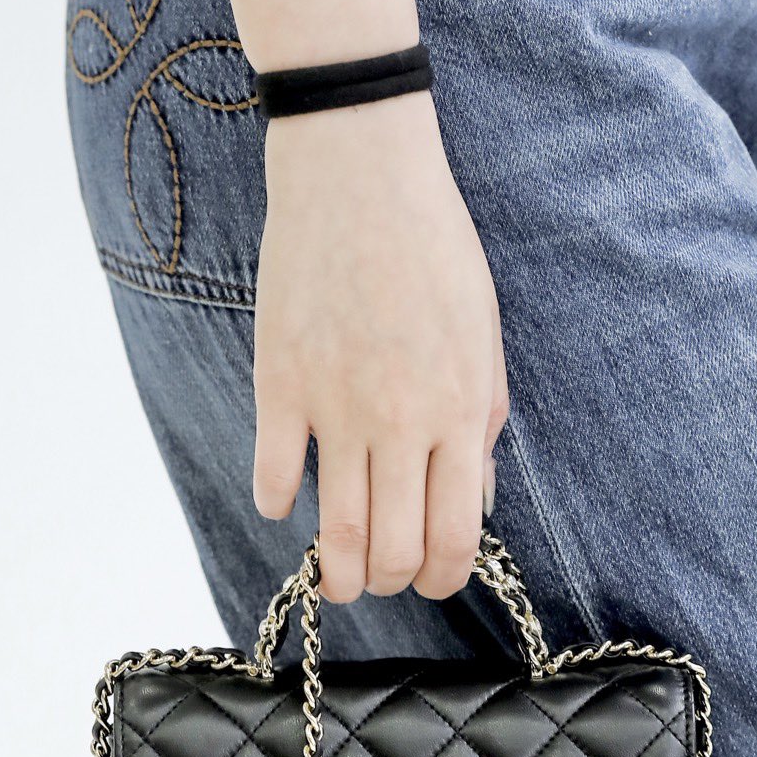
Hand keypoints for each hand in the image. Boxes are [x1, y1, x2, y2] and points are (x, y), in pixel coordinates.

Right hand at [252, 91, 508, 602]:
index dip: (444, 576)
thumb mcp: (482, 335)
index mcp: (459, 410)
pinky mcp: (279, 382)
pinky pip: (274, 473)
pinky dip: (277, 501)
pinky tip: (285, 499)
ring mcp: (335, 405)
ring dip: (337, 572)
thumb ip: (482, 422)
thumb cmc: (433, 249)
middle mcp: (399, 419)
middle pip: (394, 548)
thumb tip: (474, 500)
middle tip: (384, 579)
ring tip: (337, 578)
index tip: (433, 578)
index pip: (455, 535)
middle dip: (392, 583)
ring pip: (335, 530)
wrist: (361, 173)